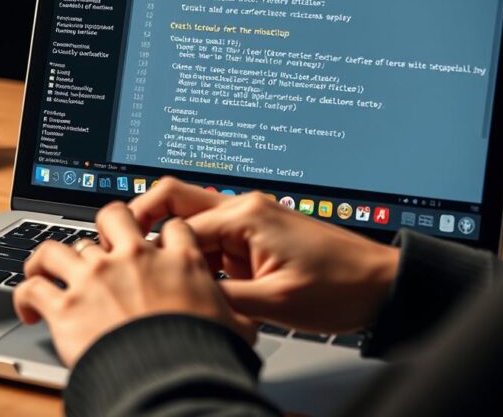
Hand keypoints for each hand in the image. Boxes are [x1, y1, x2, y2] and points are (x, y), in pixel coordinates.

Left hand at [12, 202, 254, 366]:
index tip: (153, 244)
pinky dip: (25, 295)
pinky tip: (28, 309)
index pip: (168, 227)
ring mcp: (95, 278)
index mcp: (177, 261)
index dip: (158, 233)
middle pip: (111, 215)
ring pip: (57, 246)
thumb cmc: (203, 358)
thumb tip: (245, 320)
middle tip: (100, 244)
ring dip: (48, 258)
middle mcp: (132, 260)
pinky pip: (32, 287)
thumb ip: (234, 313)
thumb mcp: (236, 328)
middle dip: (104, 225)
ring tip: (44, 270)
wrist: (170, 381)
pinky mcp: (64, 306)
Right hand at [128, 177, 399, 333]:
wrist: (381, 285)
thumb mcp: (275, 302)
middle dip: (145, 221)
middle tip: (120, 245)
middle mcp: (244, 208)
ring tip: (163, 277)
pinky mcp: (256, 236)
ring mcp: (250, 220)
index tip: (127, 261)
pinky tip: (198, 285)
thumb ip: (221, 298)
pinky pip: (214, 242)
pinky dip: (200, 260)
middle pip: (175, 200)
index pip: (175, 223)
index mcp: (244, 214)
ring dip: (176, 247)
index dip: (149, 244)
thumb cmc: (341, 286)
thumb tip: (182, 300)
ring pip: (192, 223)